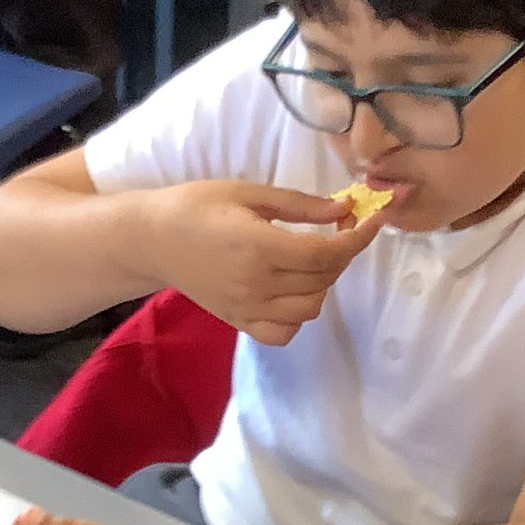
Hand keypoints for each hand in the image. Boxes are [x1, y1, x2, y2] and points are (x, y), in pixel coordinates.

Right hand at [146, 179, 388, 346]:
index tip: (373, 217)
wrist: (151, 239)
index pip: (326, 254)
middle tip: (337, 228)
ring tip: (312, 258)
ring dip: (324, 283)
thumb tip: (344, 209)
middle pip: (323, 279)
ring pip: (310, 308)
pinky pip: (284, 332)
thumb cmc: (196, 206)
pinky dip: (298, 315)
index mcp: (258, 247)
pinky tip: (293, 291)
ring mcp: (247, 308)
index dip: (358, 237)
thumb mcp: (248, 193)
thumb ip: (300, 205)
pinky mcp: (239, 321)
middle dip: (341, 252)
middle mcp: (255, 284)